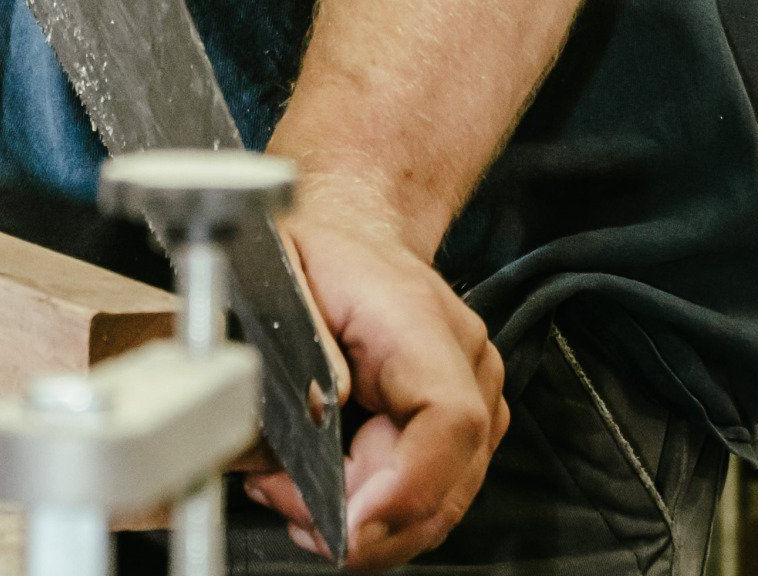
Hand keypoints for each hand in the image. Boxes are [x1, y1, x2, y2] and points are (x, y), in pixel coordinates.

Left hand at [244, 183, 506, 567]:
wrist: (355, 231)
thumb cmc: (317, 252)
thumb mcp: (281, 274)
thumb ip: (304, 341)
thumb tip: (322, 410)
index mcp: (420, 319)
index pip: (449, 419)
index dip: (405, 488)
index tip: (347, 527)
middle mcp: (466, 359)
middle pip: (444, 481)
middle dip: (363, 521)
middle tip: (285, 502)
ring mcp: (476, 393)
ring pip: (439, 502)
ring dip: (366, 523)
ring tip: (291, 494)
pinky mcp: (467, 422)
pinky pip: (432, 491)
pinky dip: (378, 508)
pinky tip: (325, 490)